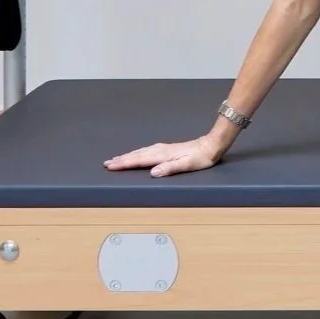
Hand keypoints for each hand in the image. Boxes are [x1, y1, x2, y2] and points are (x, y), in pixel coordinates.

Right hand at [104, 135, 223, 177]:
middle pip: (137, 155)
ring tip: (117, 158)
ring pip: (142, 152)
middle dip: (122, 159)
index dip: (124, 164)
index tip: (111, 166)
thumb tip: (153, 172)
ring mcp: (165, 148)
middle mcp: (161, 150)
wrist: (211, 145)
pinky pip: (148, 150)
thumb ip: (170, 168)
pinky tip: (139, 153)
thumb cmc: (201, 158)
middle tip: (107, 163)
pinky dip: (139, 152)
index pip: (139, 160)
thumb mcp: (187, 165)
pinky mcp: (169, 148)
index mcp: (163, 155)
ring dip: (129, 155)